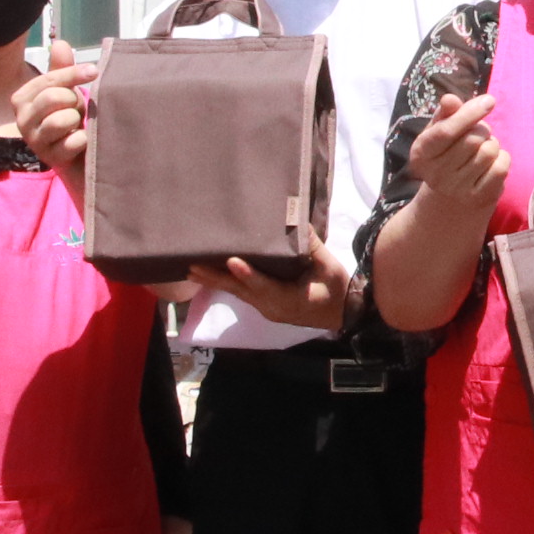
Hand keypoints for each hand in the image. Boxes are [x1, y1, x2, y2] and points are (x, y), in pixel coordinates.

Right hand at [13, 40, 91, 170]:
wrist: (78, 157)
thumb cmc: (68, 119)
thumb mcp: (65, 91)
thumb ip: (62, 69)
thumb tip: (59, 42)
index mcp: (22, 99)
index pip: (49, 79)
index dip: (73, 74)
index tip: (93, 71)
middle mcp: (22, 120)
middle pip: (53, 97)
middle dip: (73, 101)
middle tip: (76, 110)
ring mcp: (35, 141)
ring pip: (61, 120)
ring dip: (77, 120)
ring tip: (77, 126)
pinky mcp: (50, 159)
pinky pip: (73, 141)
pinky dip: (83, 139)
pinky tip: (82, 142)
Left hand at [186, 250, 354, 330]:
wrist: (341, 312)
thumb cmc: (335, 289)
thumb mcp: (328, 267)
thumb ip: (312, 246)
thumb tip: (296, 220)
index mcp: (289, 299)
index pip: (264, 285)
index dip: (247, 274)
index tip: (231, 261)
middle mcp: (271, 306)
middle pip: (240, 290)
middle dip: (215, 278)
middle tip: (192, 266)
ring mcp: (266, 307)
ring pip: (237, 293)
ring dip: (214, 281)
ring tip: (191, 270)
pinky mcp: (265, 304)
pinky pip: (241, 293)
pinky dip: (226, 283)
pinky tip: (211, 275)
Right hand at [405, 91, 511, 212]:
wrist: (450, 199)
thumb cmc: (445, 154)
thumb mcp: (438, 132)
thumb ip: (445, 113)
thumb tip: (450, 99)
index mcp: (422, 153)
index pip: (446, 131)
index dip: (469, 113)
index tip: (489, 100)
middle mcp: (436, 174)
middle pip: (473, 138)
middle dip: (482, 129)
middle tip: (478, 134)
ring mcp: (458, 189)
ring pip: (490, 151)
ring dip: (492, 144)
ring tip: (482, 150)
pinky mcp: (480, 198)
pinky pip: (501, 167)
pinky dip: (502, 158)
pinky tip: (491, 163)